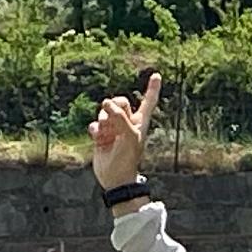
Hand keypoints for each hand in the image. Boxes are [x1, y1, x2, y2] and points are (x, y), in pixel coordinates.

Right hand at [91, 70, 160, 190]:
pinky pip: (95, 123)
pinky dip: (95, 129)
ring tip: (106, 134)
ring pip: (105, 111)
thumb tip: (106, 104)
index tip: (156, 75)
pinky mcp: (101, 135)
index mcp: (140, 122)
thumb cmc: (127, 158)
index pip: (148, 101)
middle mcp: (128, 123)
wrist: (115, 177)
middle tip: (112, 118)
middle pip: (120, 101)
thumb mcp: (129, 135)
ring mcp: (114, 128)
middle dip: (114, 106)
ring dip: (103, 120)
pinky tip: (98, 138)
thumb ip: (119, 117)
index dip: (152, 88)